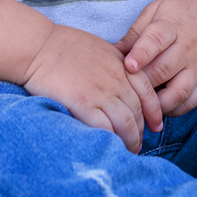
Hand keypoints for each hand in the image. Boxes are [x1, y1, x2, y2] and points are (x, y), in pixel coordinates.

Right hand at [22, 23, 162, 151]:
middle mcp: (117, 80)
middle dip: (141, 131)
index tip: (156, 125)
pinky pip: (105, 128)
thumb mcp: (100, 48)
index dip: (154, 112)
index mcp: (122, 64)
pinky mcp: (84, 105)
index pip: (148, 92)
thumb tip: (120, 81)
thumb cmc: (63, 45)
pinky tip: (109, 146)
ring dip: (130, 141)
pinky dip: (111, 140)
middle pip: (138, 112)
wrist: (40, 46)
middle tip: (138, 143)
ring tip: (128, 151)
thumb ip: (114, 65)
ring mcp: (102, 93)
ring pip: (126, 124)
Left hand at [116, 0, 196, 116]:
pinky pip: (191, 101)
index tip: (128, 66)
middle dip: (143, 83)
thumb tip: (113, 53)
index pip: (156, 41)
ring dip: (158, 103)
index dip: (141, 54)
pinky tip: (158, 109)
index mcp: (171, 27)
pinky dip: (175, 110)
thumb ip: (134, 34)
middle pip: (164, 70)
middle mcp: (187, 48)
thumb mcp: (153, 12)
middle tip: (125, 91)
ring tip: (141, 105)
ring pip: (179, 92)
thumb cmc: (176, 14)